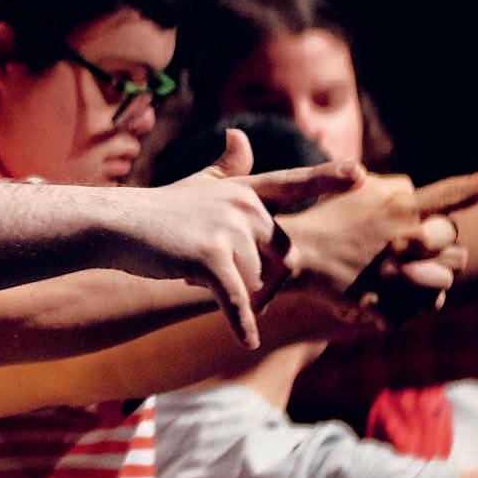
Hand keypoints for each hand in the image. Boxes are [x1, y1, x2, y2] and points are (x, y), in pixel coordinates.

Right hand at [140, 128, 361, 349]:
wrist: (116, 225)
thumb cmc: (157, 211)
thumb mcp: (197, 187)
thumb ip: (227, 170)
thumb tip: (240, 137)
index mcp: (243, 191)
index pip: (291, 183)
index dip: (327, 178)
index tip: (361, 174)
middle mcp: (241, 205)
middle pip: (277, 259)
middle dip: (255, 279)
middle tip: (213, 271)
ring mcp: (226, 229)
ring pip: (256, 283)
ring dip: (232, 292)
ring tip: (193, 270)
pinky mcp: (209, 256)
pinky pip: (236, 298)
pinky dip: (241, 322)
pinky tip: (246, 340)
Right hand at [324, 166, 477, 323]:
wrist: (293, 259)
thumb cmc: (326, 218)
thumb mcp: (357, 187)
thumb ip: (396, 188)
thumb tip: (417, 191)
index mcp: (398, 207)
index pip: (450, 193)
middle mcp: (405, 240)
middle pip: (455, 241)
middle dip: (440, 244)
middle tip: (410, 246)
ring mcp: (400, 276)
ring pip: (447, 276)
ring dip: (432, 273)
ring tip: (402, 269)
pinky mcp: (391, 307)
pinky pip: (429, 304)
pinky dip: (416, 299)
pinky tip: (391, 289)